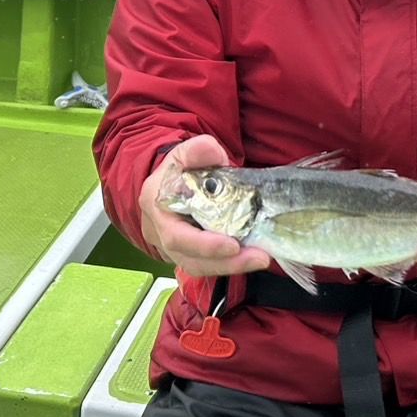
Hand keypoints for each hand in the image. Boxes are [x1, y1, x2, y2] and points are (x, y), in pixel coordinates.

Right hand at [139, 134, 271, 277]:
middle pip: (190, 256)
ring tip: (260, 258)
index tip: (233, 244)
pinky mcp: (186, 253)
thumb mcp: (186, 152)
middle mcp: (158, 231)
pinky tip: (251, 257)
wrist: (170, 181)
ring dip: (231, 266)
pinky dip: (229, 264)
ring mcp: (170, 246)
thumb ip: (197, 150)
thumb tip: (211, 151)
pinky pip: (206, 265)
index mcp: (156, 204)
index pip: (176, 234)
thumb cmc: (180, 168)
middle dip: (225, 261)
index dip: (204, 244)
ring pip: (198, 266)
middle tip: (259, 256)